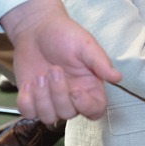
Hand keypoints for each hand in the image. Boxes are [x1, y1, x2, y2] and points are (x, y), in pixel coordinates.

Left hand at [0, 0, 121, 123]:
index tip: (75, 91)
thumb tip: (118, 77)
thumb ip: (101, 63)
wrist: (36, 29)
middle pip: (69, 114)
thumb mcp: (86, 46)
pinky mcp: (32, 100)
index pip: (95, 109)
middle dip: (58, 93)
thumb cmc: (65, 35)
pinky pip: (29, 114)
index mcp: (90, 85)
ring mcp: (51, 100)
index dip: (86, 107)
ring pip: (48, 117)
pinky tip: (29, 82)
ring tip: (40, 75)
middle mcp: (72, 96)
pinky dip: (27, 101)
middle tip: (53, 69)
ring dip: (42, 97)